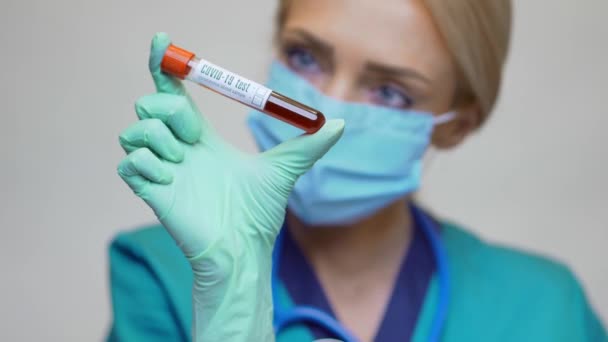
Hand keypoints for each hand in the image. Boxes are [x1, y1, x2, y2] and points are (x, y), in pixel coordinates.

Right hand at [117, 32, 343, 340]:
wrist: (243, 249)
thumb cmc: (259, 214)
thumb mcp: (285, 171)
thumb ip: (309, 145)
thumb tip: (341, 123)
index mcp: (202, 138)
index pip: (175, 92)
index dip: (165, 65)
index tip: (163, 40)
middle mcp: (178, 150)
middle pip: (151, 105)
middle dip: (169, 109)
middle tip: (193, 134)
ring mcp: (161, 170)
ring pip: (135, 130)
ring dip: (158, 138)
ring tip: (182, 162)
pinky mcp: (150, 191)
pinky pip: (129, 162)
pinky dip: (148, 164)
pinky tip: (172, 182)